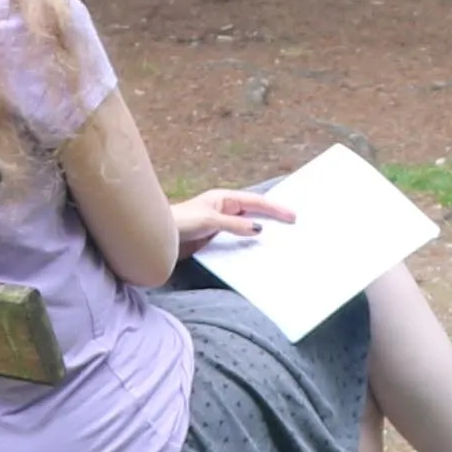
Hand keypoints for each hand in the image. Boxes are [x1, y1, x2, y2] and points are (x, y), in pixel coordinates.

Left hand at [171, 184, 294, 250]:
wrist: (157, 237)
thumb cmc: (181, 222)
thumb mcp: (210, 221)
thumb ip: (235, 225)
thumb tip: (259, 228)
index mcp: (224, 199)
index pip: (256, 202)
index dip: (275, 208)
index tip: (292, 216)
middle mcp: (224, 210)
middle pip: (254, 213)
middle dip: (273, 218)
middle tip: (293, 226)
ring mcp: (220, 225)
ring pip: (246, 227)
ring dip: (261, 233)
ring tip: (281, 241)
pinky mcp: (214, 239)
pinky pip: (236, 241)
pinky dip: (248, 244)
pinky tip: (257, 252)